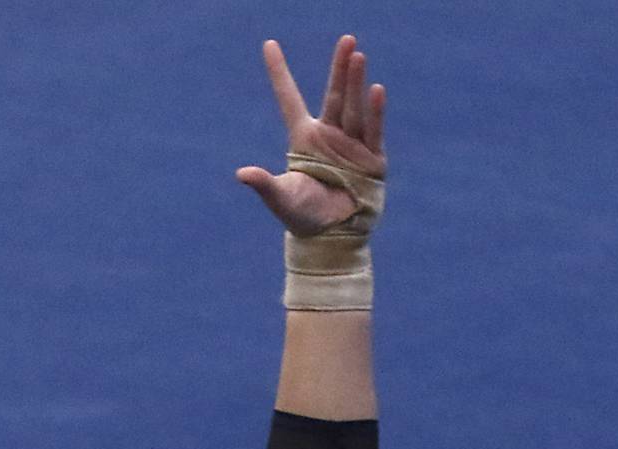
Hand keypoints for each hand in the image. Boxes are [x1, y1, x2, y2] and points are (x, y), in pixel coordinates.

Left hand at [236, 35, 386, 236]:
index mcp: (303, 138)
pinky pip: (373, 131)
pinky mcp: (372, 159)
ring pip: (354, 107)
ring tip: (358, 56)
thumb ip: (264, 183)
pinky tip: (376, 90)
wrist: (333, 238)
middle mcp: (329, 135)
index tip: (268, 44)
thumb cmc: (303, 217)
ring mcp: (352, 145)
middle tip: (347, 40)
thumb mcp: (282, 198)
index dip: (278, 72)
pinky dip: (375, 112)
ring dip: (356, 83)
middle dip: (340, 68)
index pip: (289, 98)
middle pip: (334, 95)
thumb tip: (241, 174)